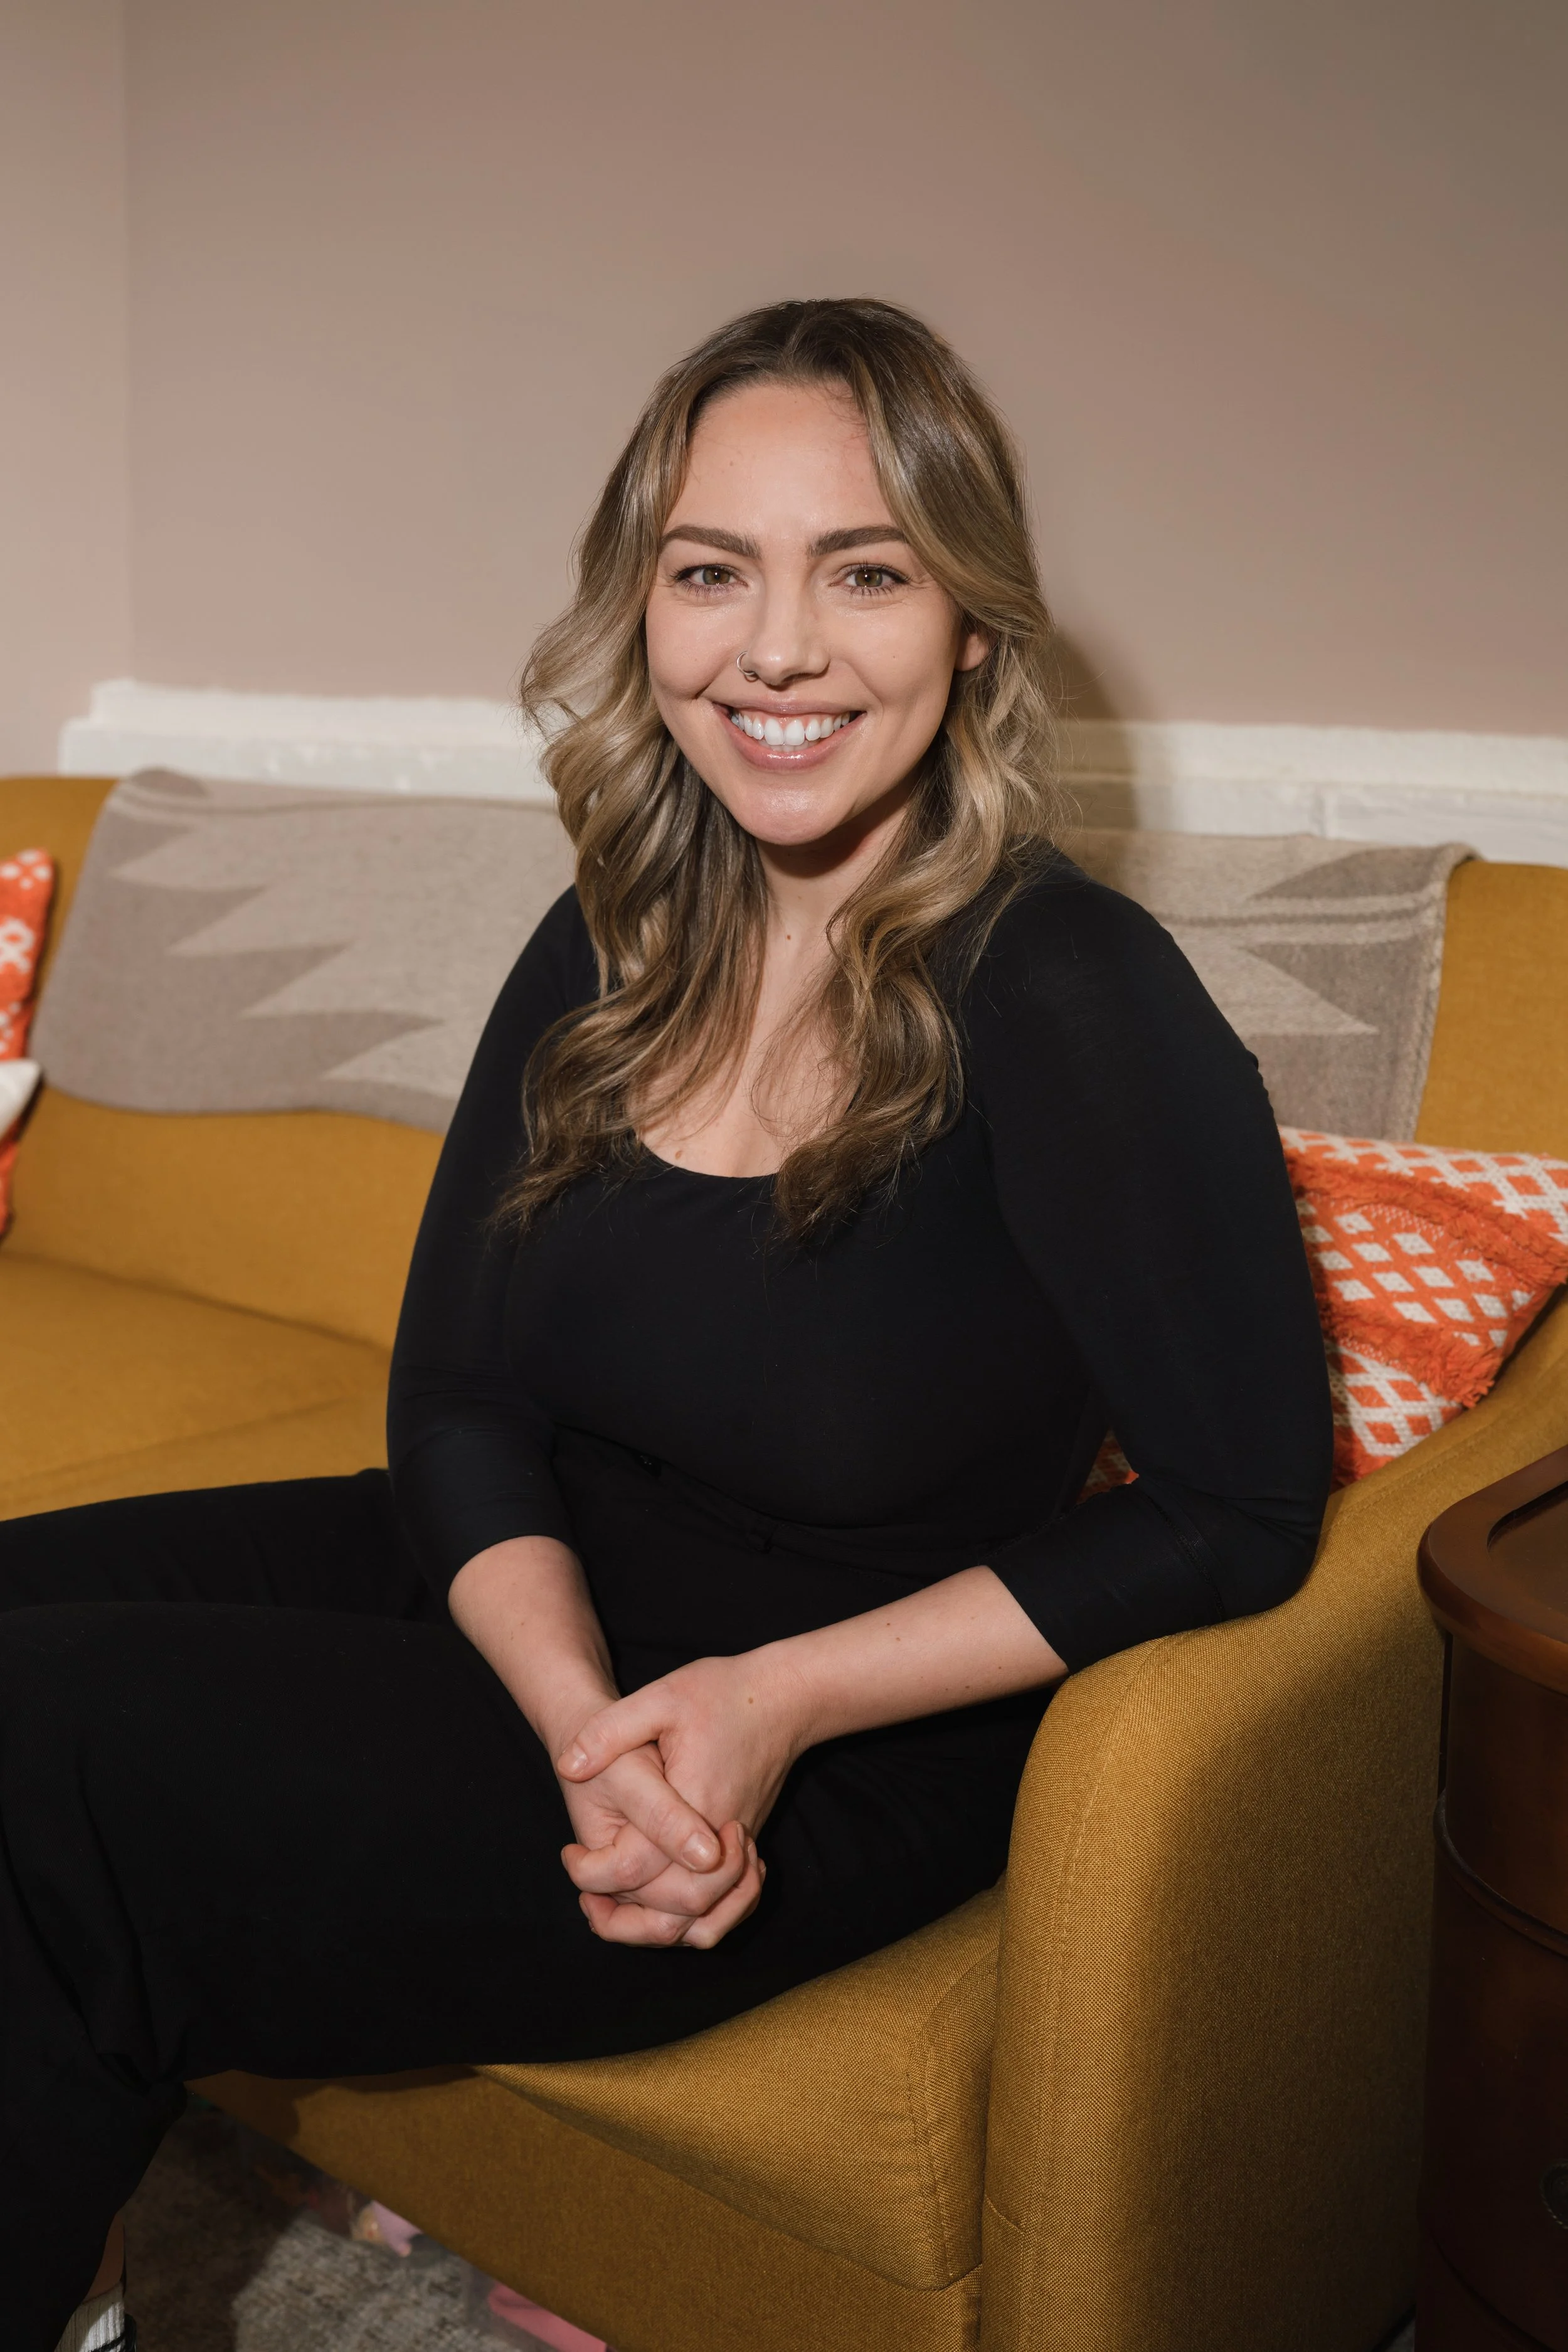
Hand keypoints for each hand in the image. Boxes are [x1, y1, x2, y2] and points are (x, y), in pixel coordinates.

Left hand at [558, 1651, 803, 1946]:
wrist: (786, 1698)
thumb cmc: (722, 1693)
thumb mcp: (660, 1698)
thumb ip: (610, 1731)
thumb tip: (567, 1765)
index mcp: (691, 1803)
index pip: (638, 1867)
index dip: (595, 1872)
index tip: (570, 1852)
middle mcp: (718, 1838)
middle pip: (675, 1911)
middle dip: (625, 1921)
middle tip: (587, 1897)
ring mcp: (737, 1847)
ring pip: (704, 1921)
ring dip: (659, 1927)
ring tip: (615, 1908)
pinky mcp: (745, 1846)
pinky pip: (724, 1905)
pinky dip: (694, 1917)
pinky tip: (658, 1899)